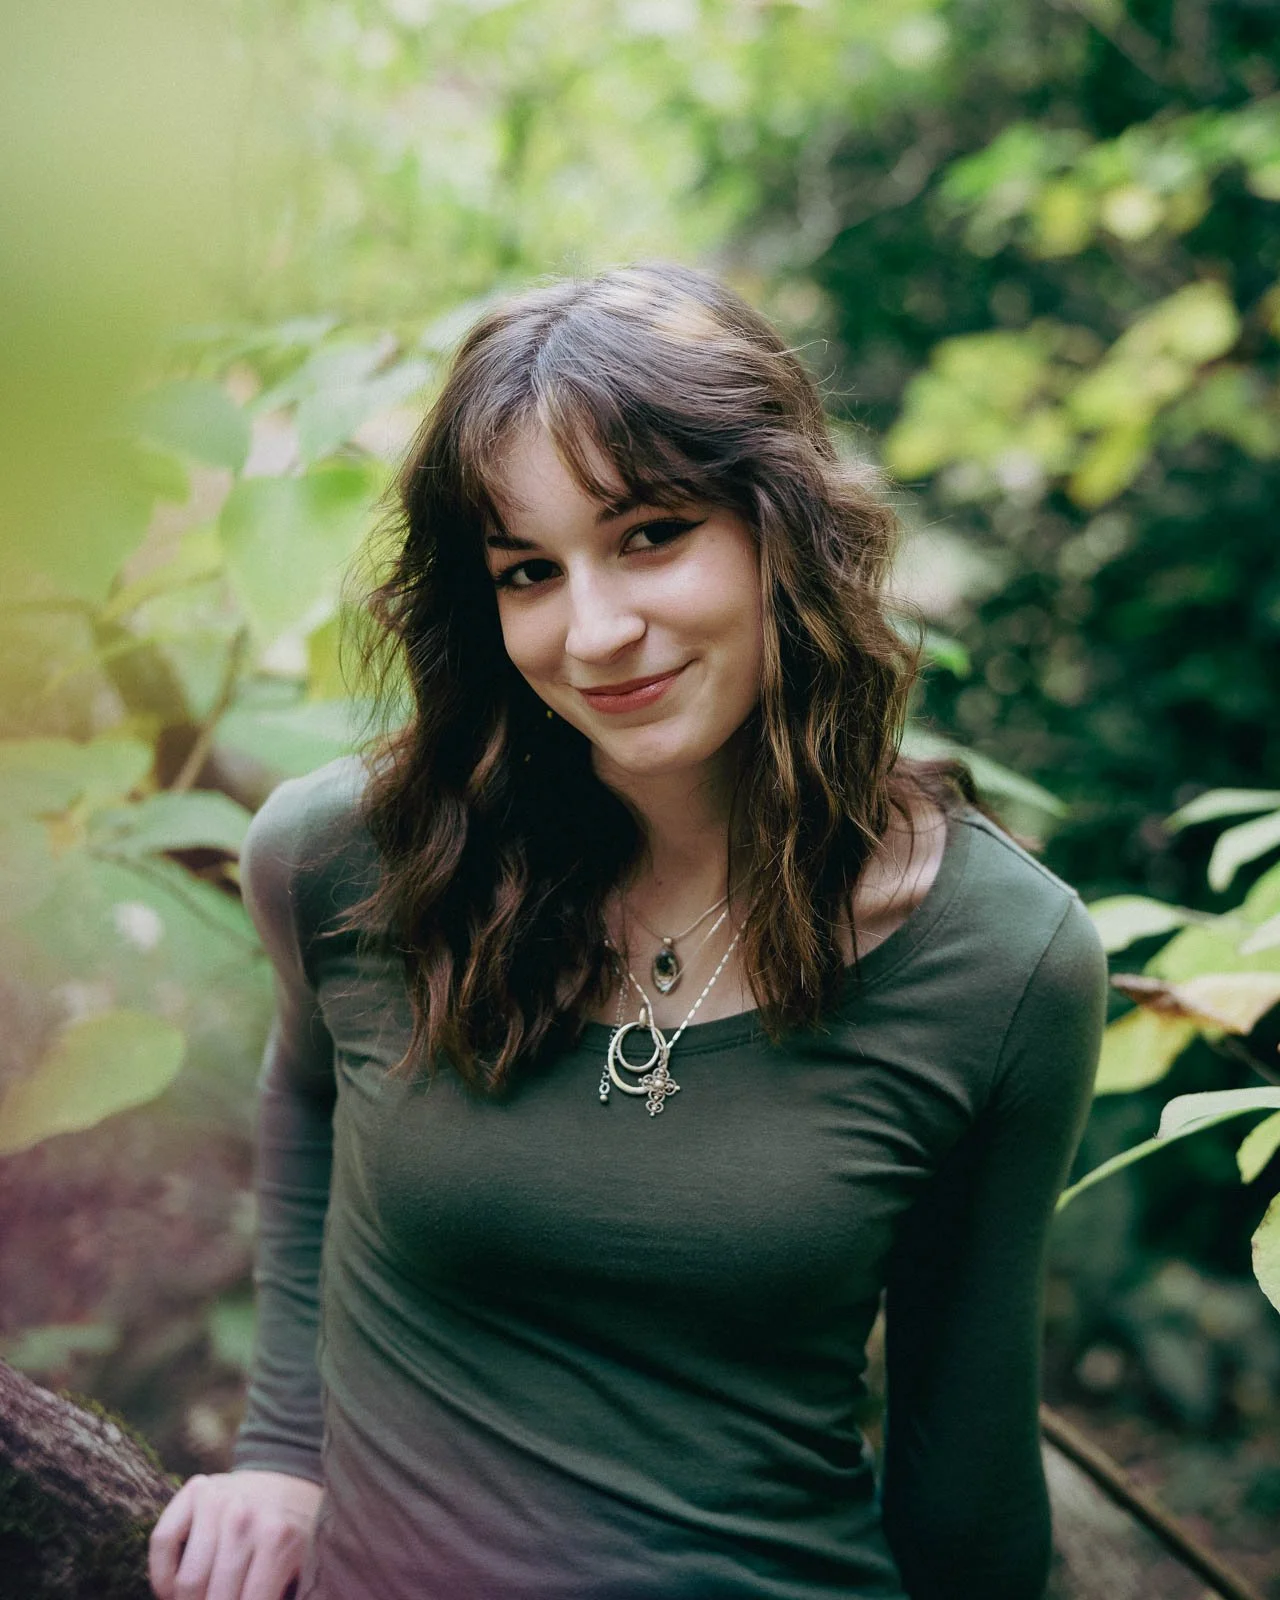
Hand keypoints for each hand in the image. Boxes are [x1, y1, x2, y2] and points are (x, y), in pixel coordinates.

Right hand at [148, 1469, 322, 1599]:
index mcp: (277, 1539)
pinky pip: (162, 1542)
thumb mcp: (300, 1564)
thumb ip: (279, 1594)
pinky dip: (162, 1578)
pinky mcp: (193, 1491)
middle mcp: (245, 1517)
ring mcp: (216, 1501)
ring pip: (186, 1579)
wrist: (284, 1479)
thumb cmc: (289, 1535)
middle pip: (212, 1597)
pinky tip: (173, 1591)